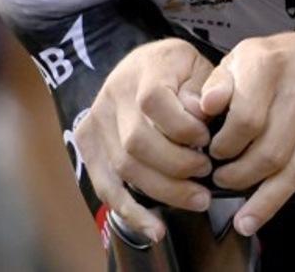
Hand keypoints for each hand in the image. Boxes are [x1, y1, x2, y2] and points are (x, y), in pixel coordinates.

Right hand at [74, 38, 215, 242]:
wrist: (143, 64)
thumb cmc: (179, 70)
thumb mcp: (199, 66)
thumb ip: (205, 90)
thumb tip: (204, 114)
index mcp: (145, 69)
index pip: (153, 101)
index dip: (183, 127)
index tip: (207, 139)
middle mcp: (113, 93)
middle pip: (137, 142)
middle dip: (177, 166)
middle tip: (207, 175)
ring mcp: (96, 120)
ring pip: (123, 168)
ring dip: (163, 192)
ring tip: (197, 199)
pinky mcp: (88, 144)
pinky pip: (105, 186)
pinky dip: (131, 212)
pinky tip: (155, 229)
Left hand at [200, 32, 294, 246]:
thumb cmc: (272, 62)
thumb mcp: (238, 59)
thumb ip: (217, 84)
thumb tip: (203, 108)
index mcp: (271, 63)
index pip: (245, 120)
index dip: (225, 146)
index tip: (214, 154)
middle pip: (272, 150)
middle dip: (241, 176)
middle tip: (224, 183)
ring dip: (270, 200)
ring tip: (246, 220)